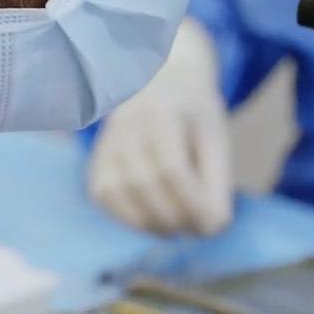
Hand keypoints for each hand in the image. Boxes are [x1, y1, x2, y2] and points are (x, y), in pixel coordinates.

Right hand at [87, 19, 234, 235]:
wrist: (160, 82)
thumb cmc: (193, 117)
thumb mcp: (216, 139)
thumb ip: (217, 181)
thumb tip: (212, 227)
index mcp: (163, 112)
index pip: (172, 167)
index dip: (192, 203)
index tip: (213, 226)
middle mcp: (126, 123)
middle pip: (144, 182)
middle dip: (174, 218)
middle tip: (196, 230)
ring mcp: (106, 141)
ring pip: (118, 192)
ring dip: (150, 223)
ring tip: (176, 228)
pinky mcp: (96, 160)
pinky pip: (103, 196)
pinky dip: (127, 218)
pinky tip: (151, 221)